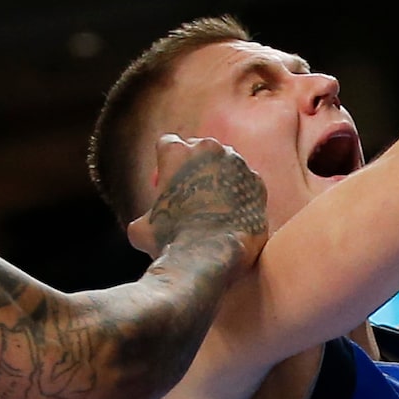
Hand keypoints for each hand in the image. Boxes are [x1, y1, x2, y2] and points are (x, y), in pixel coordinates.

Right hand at [130, 135, 267, 276]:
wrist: (211, 256)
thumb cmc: (172, 242)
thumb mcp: (141, 230)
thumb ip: (143, 217)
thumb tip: (143, 226)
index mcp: (176, 152)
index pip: (167, 143)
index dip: (164, 161)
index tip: (165, 178)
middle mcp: (208, 148)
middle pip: (199, 148)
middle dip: (195, 165)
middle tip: (191, 189)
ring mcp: (236, 162)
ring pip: (226, 163)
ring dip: (219, 177)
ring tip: (213, 204)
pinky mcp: (257, 181)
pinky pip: (245, 182)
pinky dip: (239, 194)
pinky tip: (232, 214)